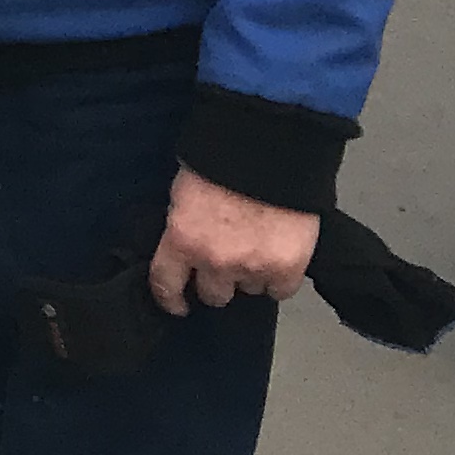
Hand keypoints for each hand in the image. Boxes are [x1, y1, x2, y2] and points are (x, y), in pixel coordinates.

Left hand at [148, 167, 315, 312]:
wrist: (268, 150)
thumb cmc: (221, 161)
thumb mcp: (183, 192)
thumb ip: (183, 226)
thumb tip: (184, 245)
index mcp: (183, 240)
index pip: (167, 284)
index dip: (170, 298)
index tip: (177, 304)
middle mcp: (216, 261)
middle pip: (214, 295)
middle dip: (217, 280)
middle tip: (225, 261)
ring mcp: (254, 267)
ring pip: (249, 290)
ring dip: (249, 275)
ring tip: (255, 247)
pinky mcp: (288, 268)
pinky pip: (280, 290)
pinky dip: (278, 278)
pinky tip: (277, 257)